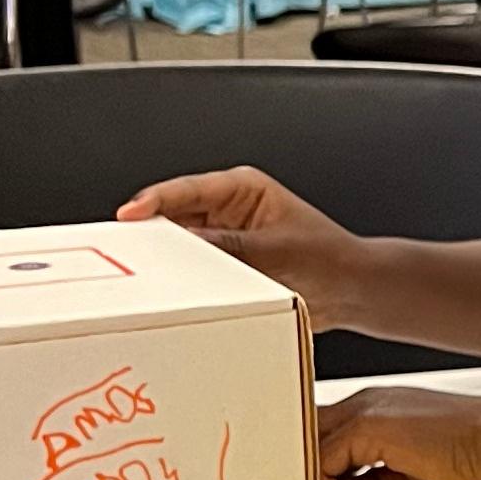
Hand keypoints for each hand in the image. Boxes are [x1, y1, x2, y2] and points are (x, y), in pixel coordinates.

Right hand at [120, 165, 361, 312]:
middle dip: (153, 232)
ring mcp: (225, 238)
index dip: (155, 201)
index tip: (131, 215)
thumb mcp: (274, 250)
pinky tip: (173, 291)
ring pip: (181, 246)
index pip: (188, 189)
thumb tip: (185, 244)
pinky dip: (182, 280)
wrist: (352, 291)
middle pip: (175, 216)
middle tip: (128, 249)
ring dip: (168, 260)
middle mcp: (229, 209)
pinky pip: (193, 271)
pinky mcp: (226, 265)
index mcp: (243, 188)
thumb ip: (228, 246)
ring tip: (148, 272)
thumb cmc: (328, 259)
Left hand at [319, 383, 480, 479]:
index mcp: (378, 410)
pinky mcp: (367, 427)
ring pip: (310, 448)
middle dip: (310, 477)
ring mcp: (365, 412)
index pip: (328, 436)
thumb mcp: (410, 474)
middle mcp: (367, 405)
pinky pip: (322, 460)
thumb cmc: (471, 452)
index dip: (322, 471)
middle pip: (311, 437)